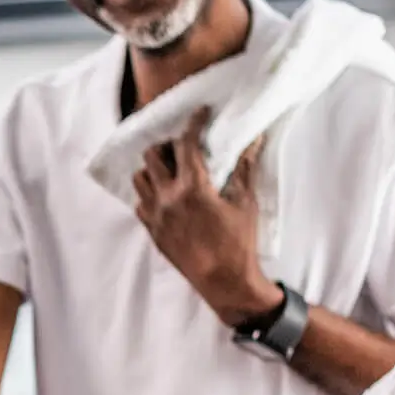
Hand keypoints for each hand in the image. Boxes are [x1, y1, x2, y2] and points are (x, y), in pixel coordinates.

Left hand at [132, 106, 281, 327]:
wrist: (224, 282)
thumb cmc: (239, 243)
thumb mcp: (245, 203)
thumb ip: (244, 168)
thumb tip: (254, 140)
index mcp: (193, 187)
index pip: (186, 144)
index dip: (193, 123)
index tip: (199, 113)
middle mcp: (167, 198)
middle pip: (153, 156)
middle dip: (167, 146)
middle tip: (182, 148)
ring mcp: (156, 216)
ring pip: (140, 178)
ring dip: (153, 169)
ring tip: (171, 170)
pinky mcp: (152, 231)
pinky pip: (140, 203)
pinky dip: (149, 194)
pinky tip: (165, 196)